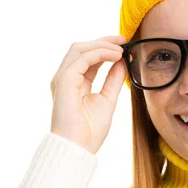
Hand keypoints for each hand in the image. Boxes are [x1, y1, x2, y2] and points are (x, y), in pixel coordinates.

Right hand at [50, 35, 126, 154]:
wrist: (78, 148)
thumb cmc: (90, 132)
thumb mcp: (108, 100)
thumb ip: (113, 80)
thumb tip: (122, 62)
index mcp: (75, 83)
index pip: (89, 58)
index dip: (105, 48)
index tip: (124, 45)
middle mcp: (66, 78)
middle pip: (82, 48)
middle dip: (103, 41)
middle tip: (124, 40)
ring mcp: (63, 78)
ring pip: (80, 49)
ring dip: (102, 45)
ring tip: (121, 49)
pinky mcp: (64, 80)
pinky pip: (82, 58)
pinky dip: (99, 53)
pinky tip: (115, 56)